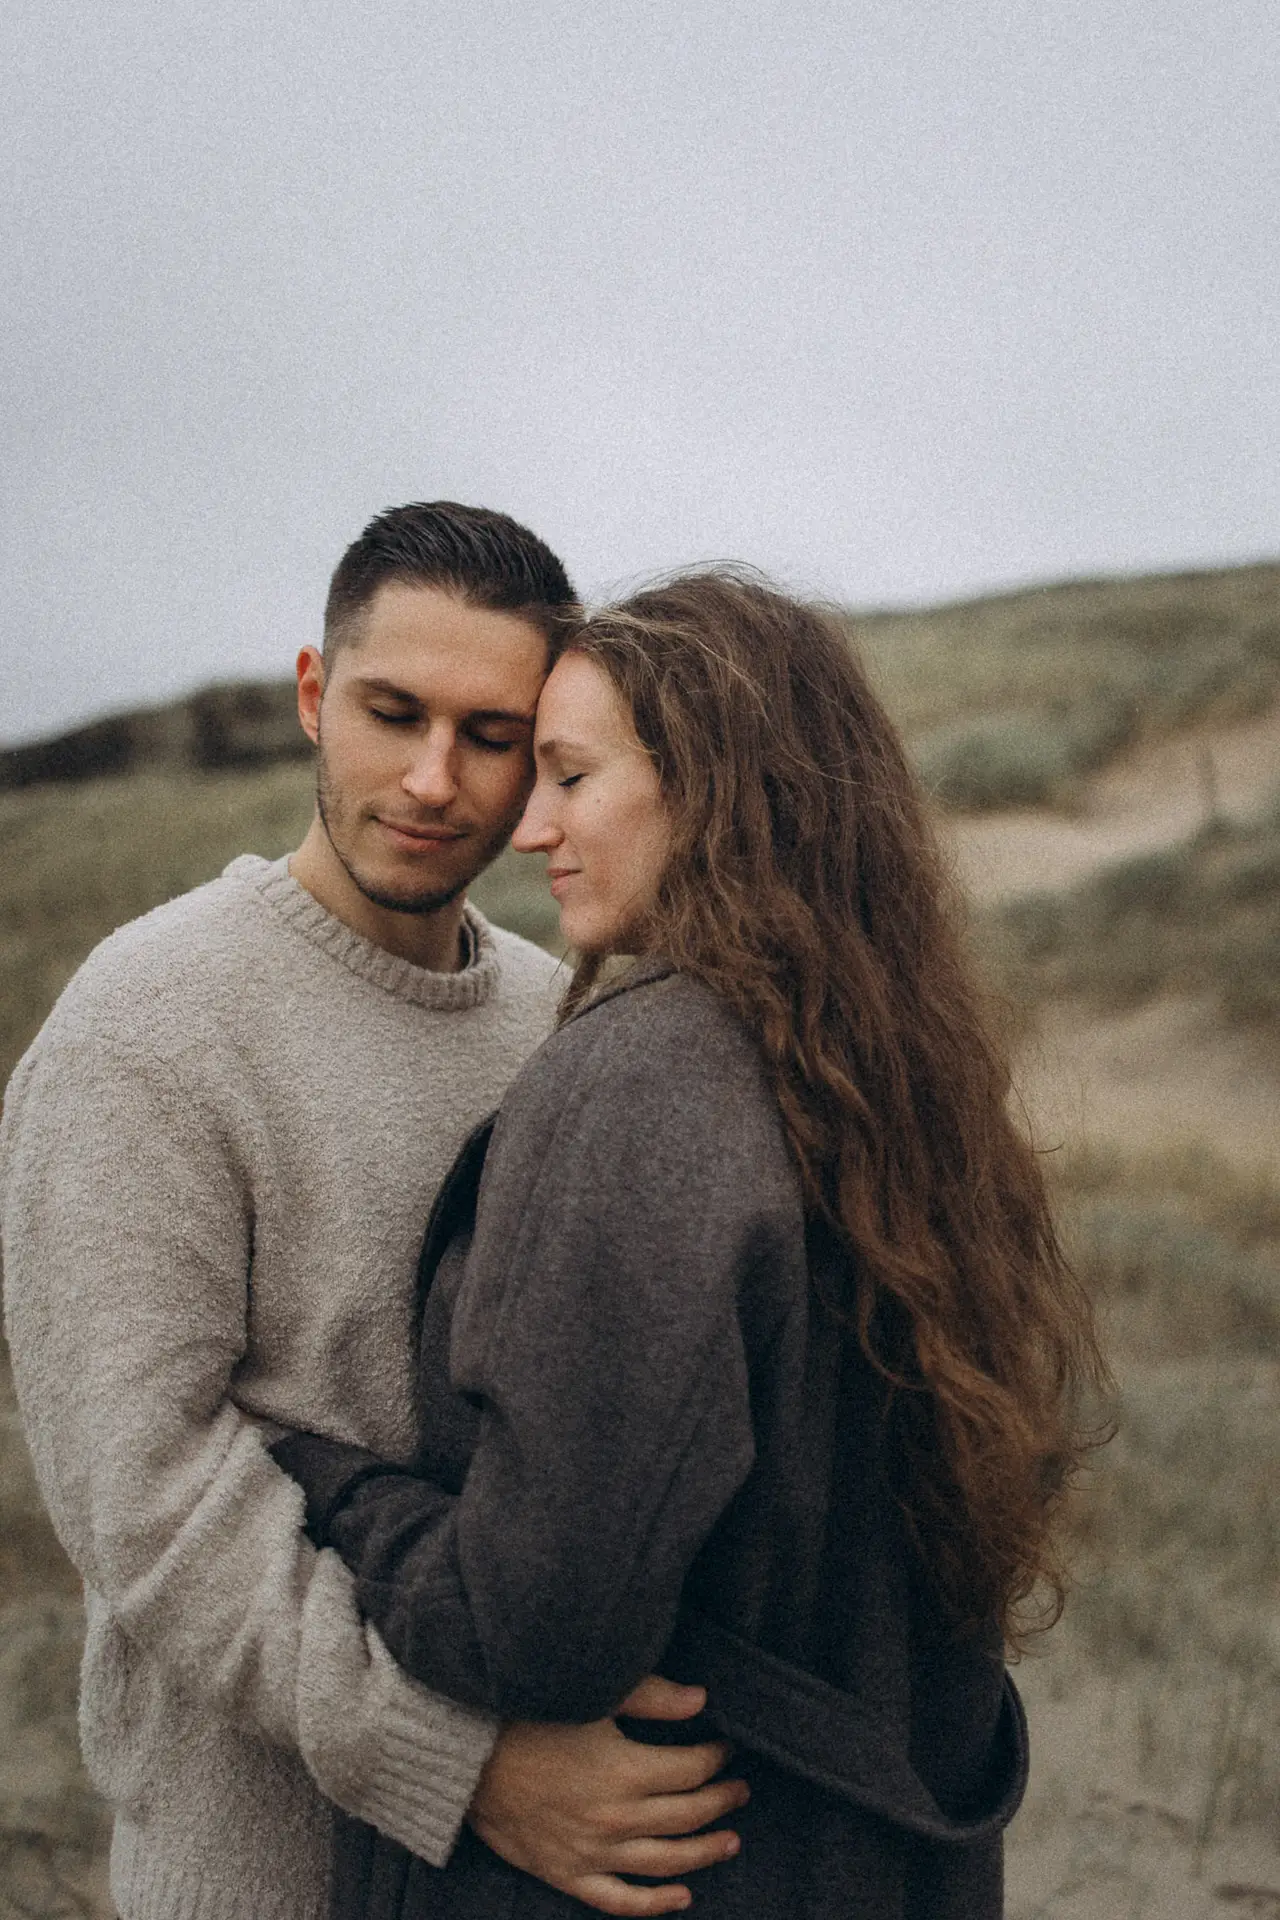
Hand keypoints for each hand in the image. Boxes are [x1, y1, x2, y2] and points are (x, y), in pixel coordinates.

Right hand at [467, 1675, 748, 1915]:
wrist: (467, 1758)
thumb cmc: (528, 1716)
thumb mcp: (592, 1696)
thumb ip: (651, 1697)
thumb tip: (702, 1699)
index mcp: (625, 1771)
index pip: (692, 1770)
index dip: (716, 1759)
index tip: (727, 1748)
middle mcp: (616, 1819)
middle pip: (687, 1816)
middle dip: (721, 1801)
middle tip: (741, 1790)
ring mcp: (593, 1852)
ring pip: (666, 1862)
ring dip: (705, 1853)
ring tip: (731, 1840)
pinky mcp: (568, 1874)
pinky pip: (621, 1900)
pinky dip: (655, 1904)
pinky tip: (682, 1897)